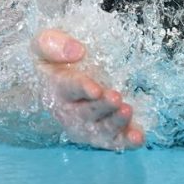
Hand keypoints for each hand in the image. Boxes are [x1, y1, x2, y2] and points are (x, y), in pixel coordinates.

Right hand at [33, 29, 144, 150]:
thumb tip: (77, 51)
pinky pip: (114, 141)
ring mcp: (87, 125)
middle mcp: (70, 112)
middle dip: (102, 107)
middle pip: (87, 112)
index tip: (95, 89)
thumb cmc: (55, 57)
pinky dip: (126, 141)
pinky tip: (138, 138)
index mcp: (57, 88)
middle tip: (116, 97)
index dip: (82, 88)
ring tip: (127, 111)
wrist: (61, 74)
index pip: (69, 88)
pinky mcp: (103, 132)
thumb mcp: (45, 42)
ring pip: (101, 129)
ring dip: (115, 123)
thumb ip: (55, 43)